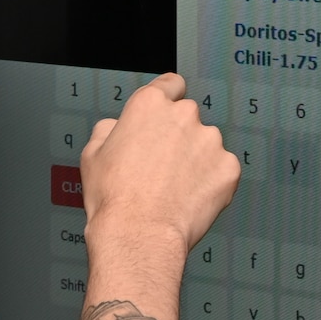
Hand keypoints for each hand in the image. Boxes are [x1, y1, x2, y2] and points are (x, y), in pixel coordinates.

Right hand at [78, 73, 239, 264]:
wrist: (139, 235)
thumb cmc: (114, 199)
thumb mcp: (92, 154)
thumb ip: (109, 128)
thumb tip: (117, 127)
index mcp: (150, 105)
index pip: (171, 84)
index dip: (169, 96)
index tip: (170, 108)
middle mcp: (184, 115)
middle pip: (187, 118)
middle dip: (179, 137)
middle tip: (162, 167)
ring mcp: (210, 140)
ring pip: (206, 145)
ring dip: (196, 160)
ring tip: (175, 189)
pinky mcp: (228, 167)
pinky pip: (222, 170)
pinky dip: (212, 182)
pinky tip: (191, 199)